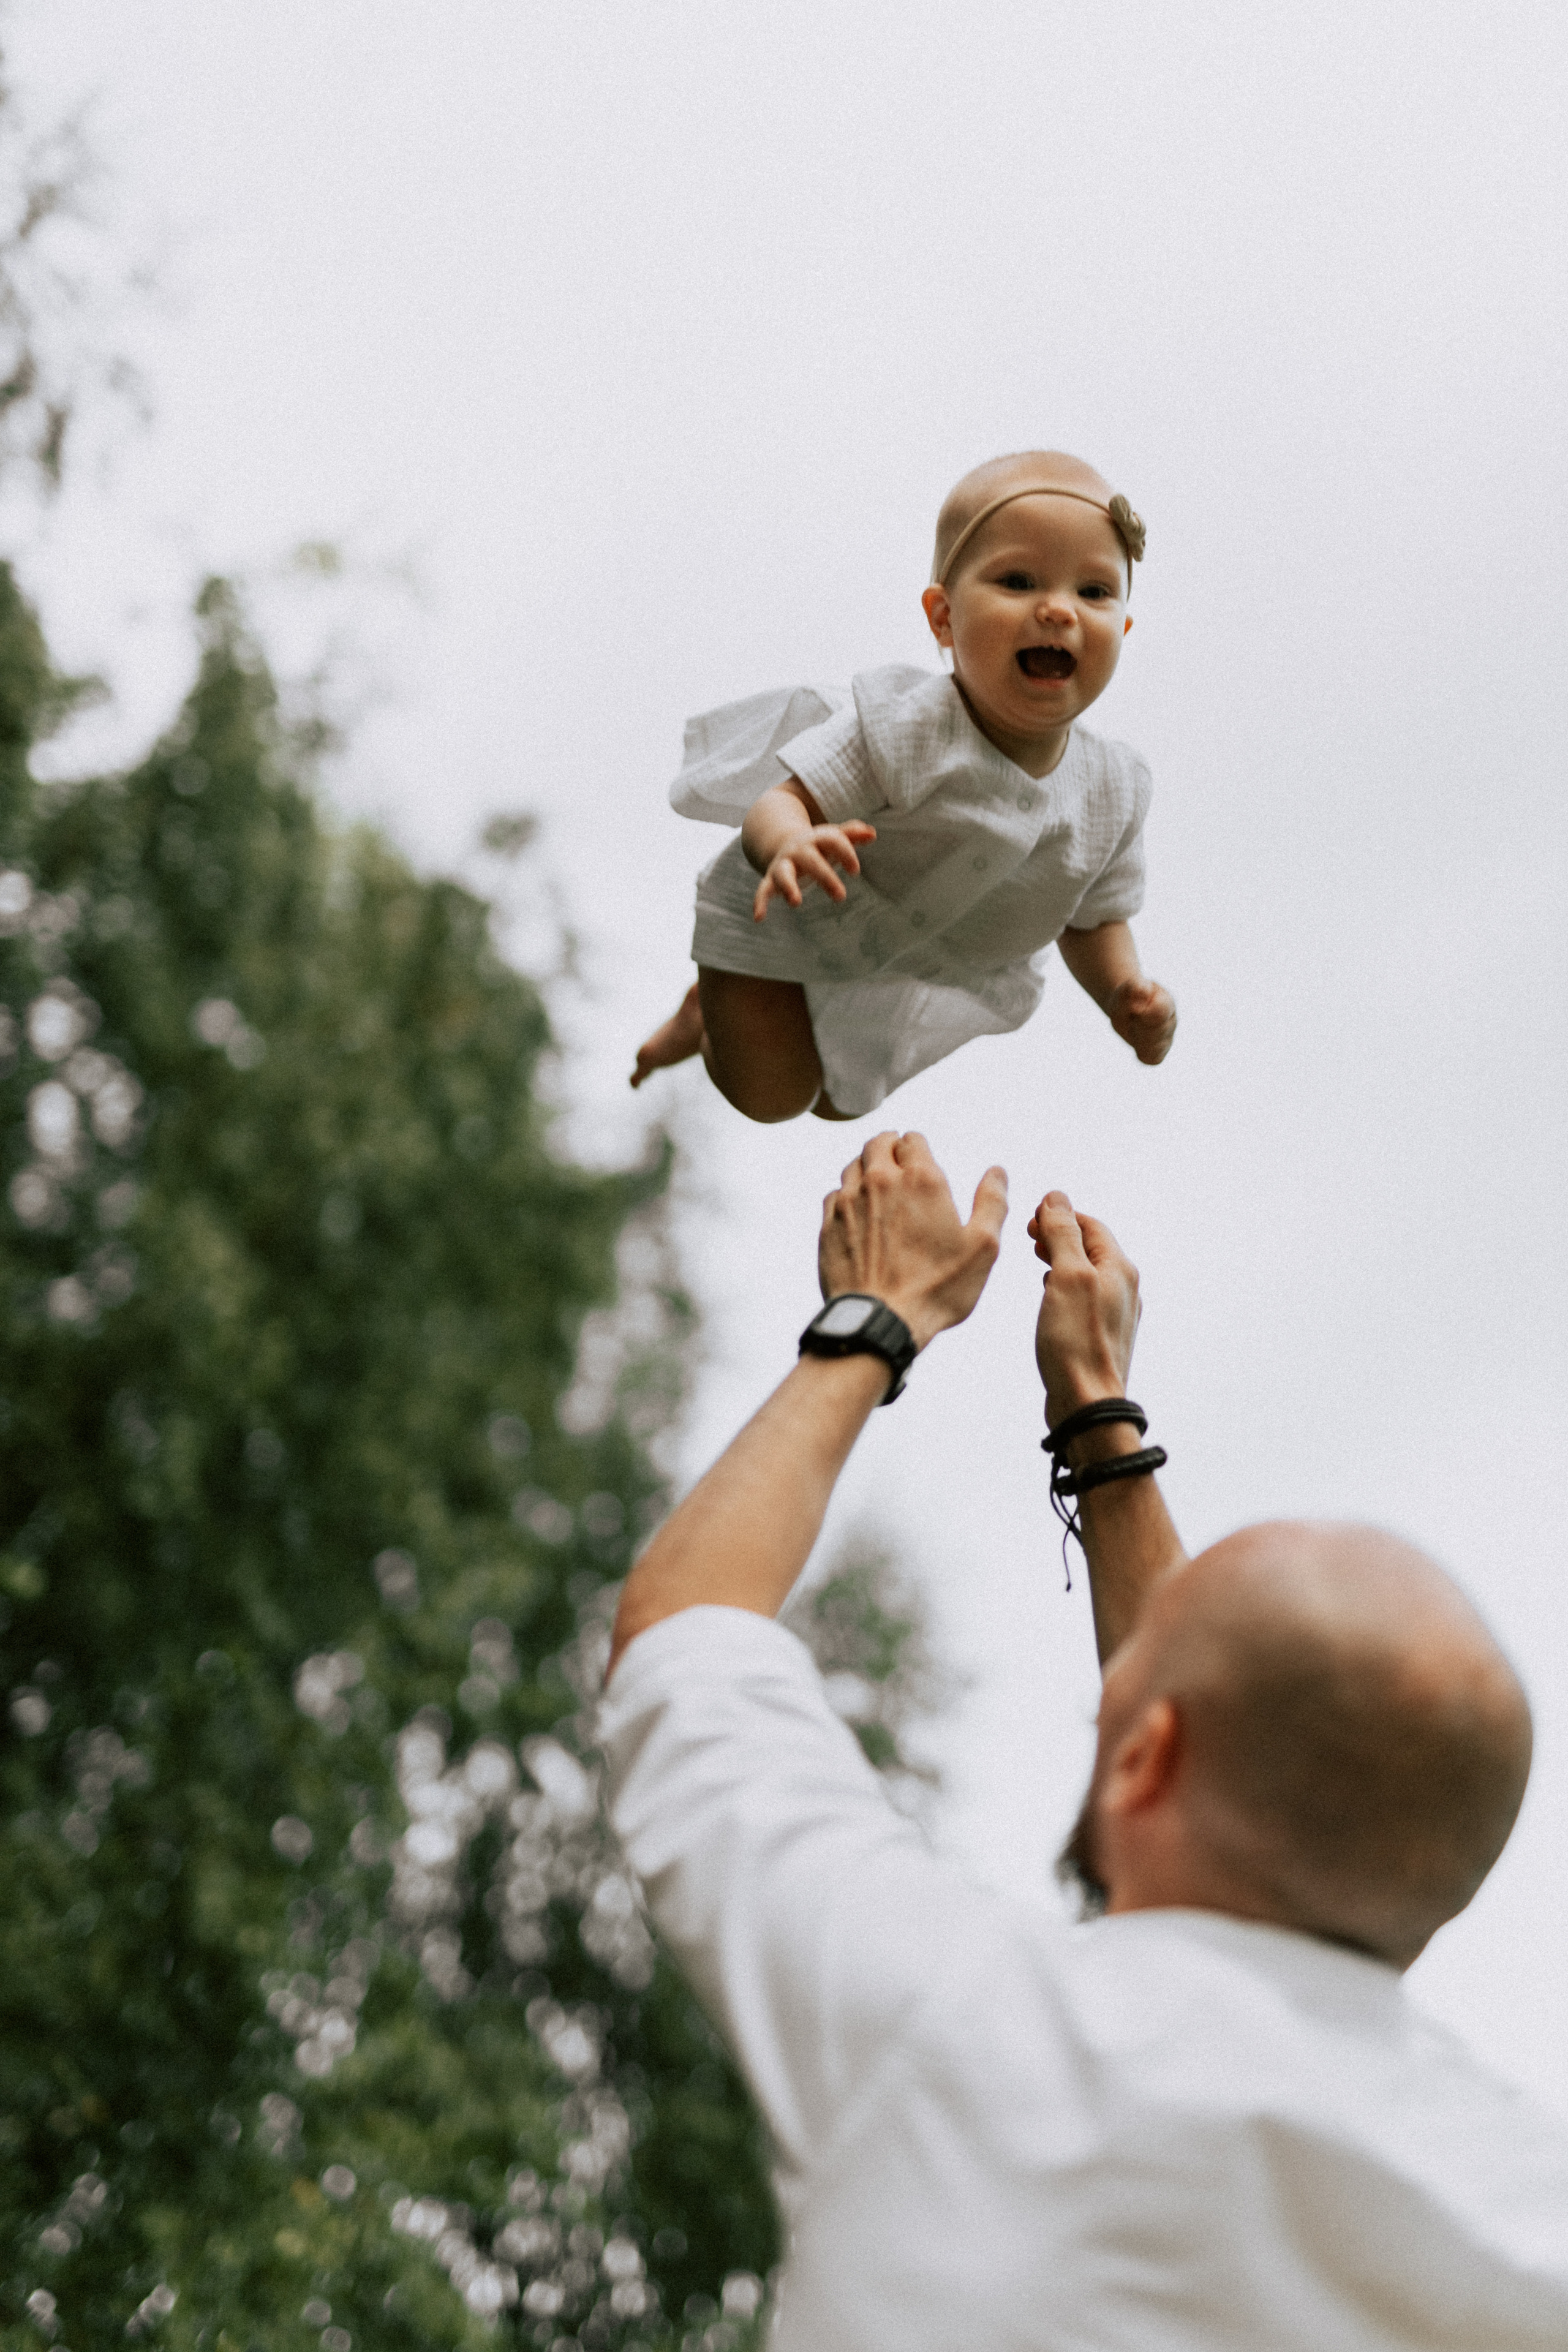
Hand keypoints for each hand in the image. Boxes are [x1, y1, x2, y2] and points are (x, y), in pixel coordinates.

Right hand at [753, 822, 876, 920]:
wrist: (785, 844)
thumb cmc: (819, 846)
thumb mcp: (833, 838)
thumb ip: (852, 835)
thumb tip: (872, 834)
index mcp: (816, 839)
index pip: (832, 841)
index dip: (845, 854)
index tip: (856, 871)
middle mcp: (798, 851)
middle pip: (811, 860)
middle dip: (825, 876)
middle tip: (840, 896)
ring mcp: (783, 865)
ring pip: (783, 873)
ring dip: (788, 886)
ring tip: (796, 902)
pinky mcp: (772, 879)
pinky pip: (763, 890)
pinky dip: (759, 902)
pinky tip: (758, 918)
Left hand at [819, 1133, 1007, 1350]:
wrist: (881, 1320)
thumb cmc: (936, 1288)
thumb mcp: (982, 1247)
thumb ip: (992, 1202)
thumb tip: (997, 1171)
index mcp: (921, 1179)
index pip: (913, 1139)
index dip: (918, 1146)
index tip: (921, 1156)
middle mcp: (881, 1181)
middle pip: (878, 1143)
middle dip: (890, 1146)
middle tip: (897, 1156)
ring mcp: (850, 1201)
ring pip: (853, 1165)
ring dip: (867, 1166)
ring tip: (878, 1181)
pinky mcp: (829, 1224)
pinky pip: (835, 1194)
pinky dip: (847, 1195)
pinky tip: (858, 1210)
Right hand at [1026, 1190, 1141, 1426]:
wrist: (1087, 1403)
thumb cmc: (1075, 1341)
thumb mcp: (1066, 1276)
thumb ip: (1063, 1235)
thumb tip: (1057, 1198)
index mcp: (1119, 1269)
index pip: (1090, 1225)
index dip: (1060, 1215)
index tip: (1030, 1217)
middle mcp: (1124, 1288)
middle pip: (1091, 1247)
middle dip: (1060, 1234)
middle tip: (1029, 1235)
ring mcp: (1115, 1313)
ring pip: (1087, 1271)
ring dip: (1061, 1257)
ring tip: (1036, 1256)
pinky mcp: (1101, 1334)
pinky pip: (1085, 1296)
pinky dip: (1065, 1283)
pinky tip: (1049, 1291)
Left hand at [1107, 975, 1176, 1063]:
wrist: (1126, 1007)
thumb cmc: (1128, 998)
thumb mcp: (1125, 990)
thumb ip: (1134, 988)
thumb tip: (1142, 991)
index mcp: (1166, 1002)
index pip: (1160, 1011)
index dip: (1143, 1013)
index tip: (1133, 1009)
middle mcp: (1171, 1021)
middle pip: (1160, 1031)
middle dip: (1140, 1026)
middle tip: (1132, 1019)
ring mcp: (1167, 1037)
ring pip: (1159, 1048)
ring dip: (1140, 1040)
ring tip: (1134, 1030)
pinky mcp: (1160, 1051)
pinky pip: (1155, 1059)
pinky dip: (1143, 1054)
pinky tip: (1136, 1044)